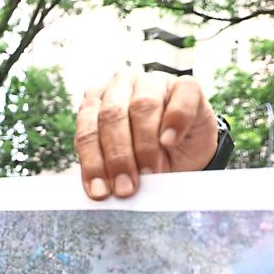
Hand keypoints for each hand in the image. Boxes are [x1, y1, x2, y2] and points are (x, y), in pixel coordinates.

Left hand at [75, 70, 218, 199]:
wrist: (187, 149)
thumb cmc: (148, 155)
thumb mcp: (123, 163)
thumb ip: (109, 168)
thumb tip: (103, 190)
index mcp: (96, 102)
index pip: (86, 131)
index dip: (92, 163)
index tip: (101, 192)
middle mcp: (120, 86)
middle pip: (111, 116)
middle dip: (118, 157)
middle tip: (126, 188)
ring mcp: (154, 81)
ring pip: (142, 107)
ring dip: (145, 146)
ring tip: (150, 174)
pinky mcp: (186, 85)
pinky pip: (180, 98)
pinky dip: (175, 121)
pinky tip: (169, 141)